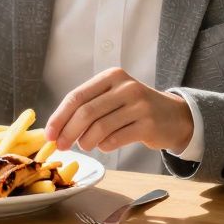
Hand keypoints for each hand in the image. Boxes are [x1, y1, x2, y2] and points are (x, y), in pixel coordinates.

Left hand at [45, 67, 192, 152]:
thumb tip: (56, 129)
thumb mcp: (113, 97)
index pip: (76, 96)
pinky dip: (104, 146)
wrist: (174, 116)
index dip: (59, 117)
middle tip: (61, 146)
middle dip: (68, 132)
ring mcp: (139, 105)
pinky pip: (116, 139)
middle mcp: (125, 87)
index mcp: (111, 76)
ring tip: (85, 145)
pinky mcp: (148, 124)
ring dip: (86, 141)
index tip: (49, 134)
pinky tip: (103, 146)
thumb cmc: (135, 108)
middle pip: (86, 112)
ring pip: (100, 127)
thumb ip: (88, 106)